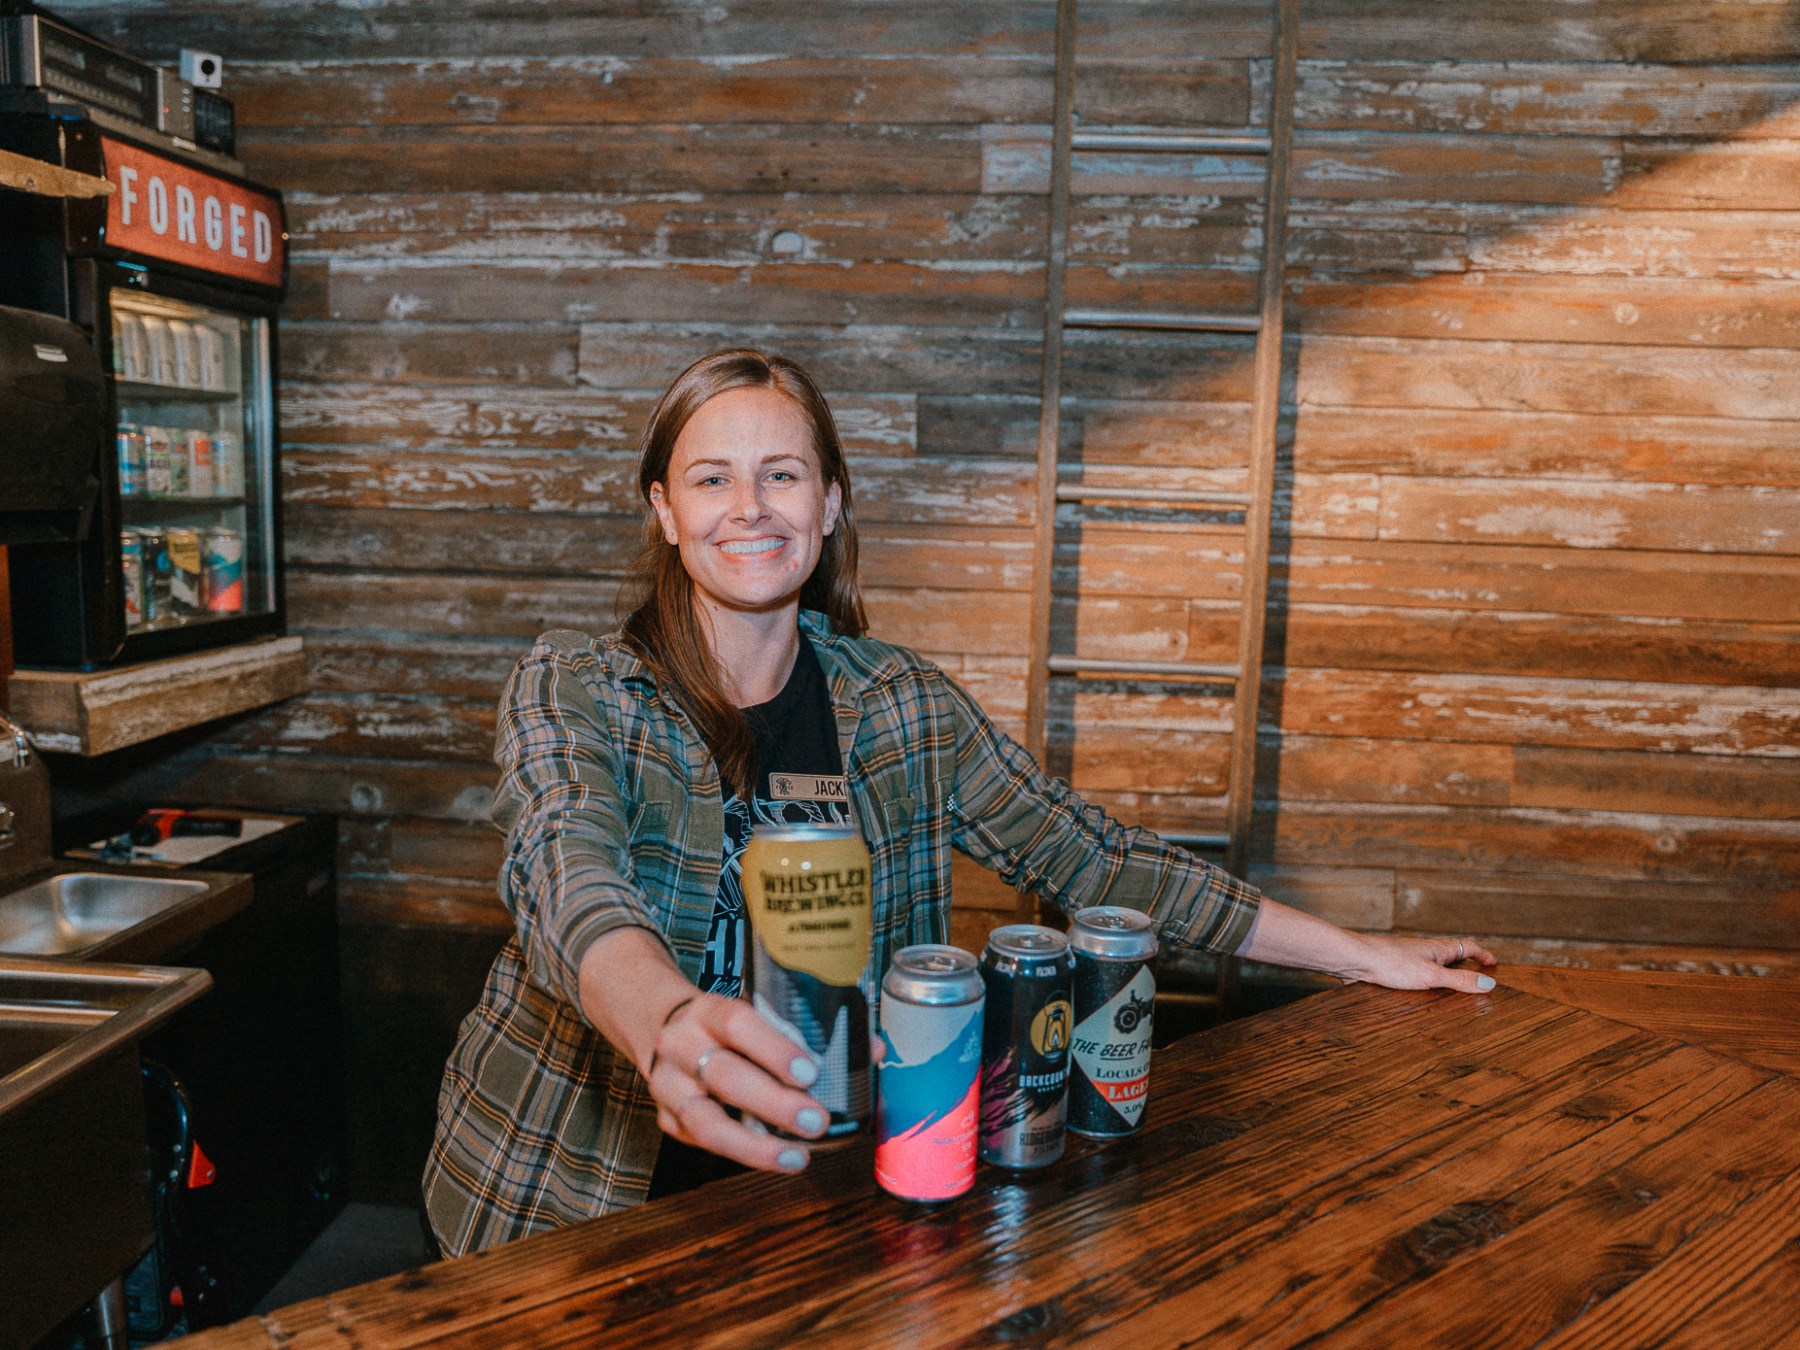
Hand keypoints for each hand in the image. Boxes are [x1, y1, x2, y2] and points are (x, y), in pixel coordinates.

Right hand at [575, 926, 827, 1173]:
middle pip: (725, 1077)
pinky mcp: (666, 1118)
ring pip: (704, 1121)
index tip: (810, 1071)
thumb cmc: (724, 1022)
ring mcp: (668, 1086)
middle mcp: (682, 1046)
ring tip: (797, 1155)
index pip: (738, 1024)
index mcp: (708, 1011)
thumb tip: (873, 1050)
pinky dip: (740, 1153)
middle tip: (817, 1120)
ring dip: (754, 1146)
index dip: (774, 1049)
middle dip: (775, 1104)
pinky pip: (700, 1142)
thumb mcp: (755, 1009)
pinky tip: (773, 1157)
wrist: (659, 1024)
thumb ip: (808, 1028)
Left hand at [1340, 932, 1498, 993]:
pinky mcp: (1397, 968)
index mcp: (1439, 949)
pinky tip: (1425, 992)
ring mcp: (1411, 958)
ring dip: (1449, 971)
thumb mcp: (1431, 975)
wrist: (1356, 959)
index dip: (1483, 954)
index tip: (1494, 963)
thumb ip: (1460, 980)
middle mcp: (1426, 950)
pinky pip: (1421, 972)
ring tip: (1457, 986)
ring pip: (1436, 963)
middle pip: (1453, 953)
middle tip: (1479, 974)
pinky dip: (1431, 980)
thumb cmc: (1391, 963)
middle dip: (1468, 962)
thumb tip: (1490, 984)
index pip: (1468, 946)